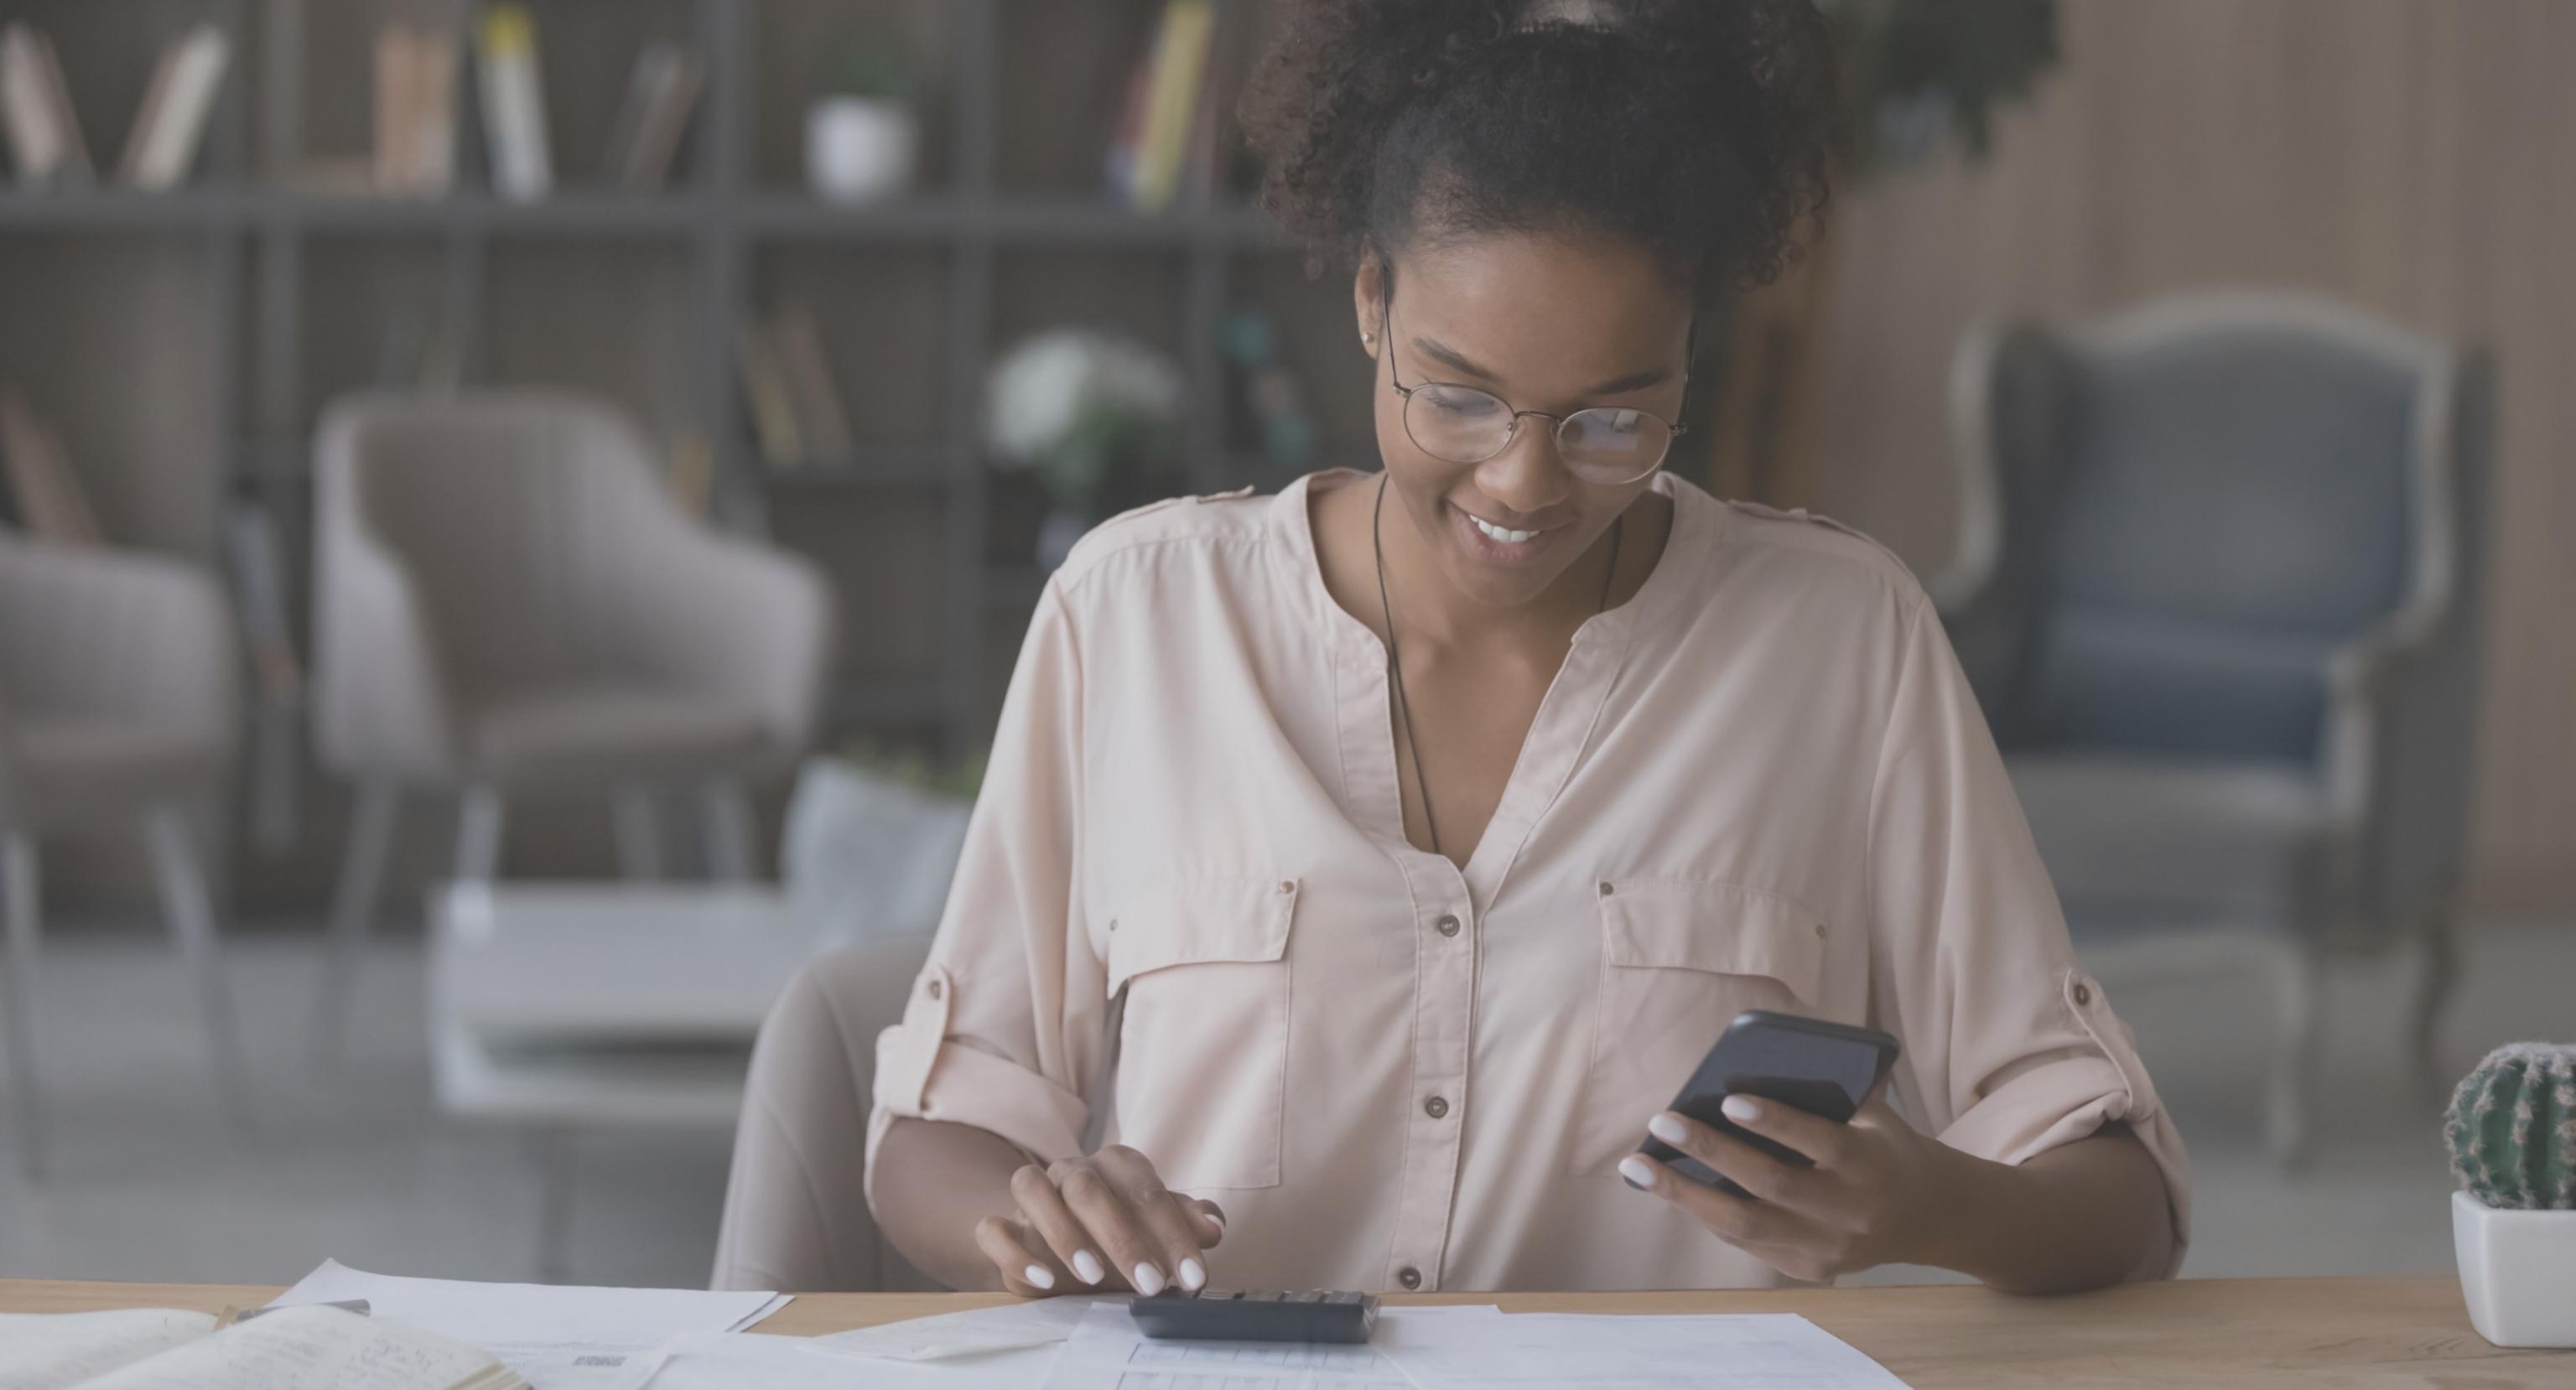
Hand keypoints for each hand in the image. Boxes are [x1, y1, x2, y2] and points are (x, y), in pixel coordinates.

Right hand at [973, 1144, 1226, 1297]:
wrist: (1059, 1244)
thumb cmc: (1119, 1235)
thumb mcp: (1156, 1232)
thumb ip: (1185, 1224)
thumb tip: (1213, 1226)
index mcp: (1116, 1165)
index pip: (1145, 1188)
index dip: (1173, 1232)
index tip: (1192, 1275)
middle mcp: (1071, 1170)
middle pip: (1089, 1187)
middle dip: (1123, 1238)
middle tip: (1151, 1284)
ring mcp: (1033, 1194)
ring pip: (1033, 1189)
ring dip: (1064, 1233)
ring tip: (1094, 1276)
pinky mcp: (1001, 1225)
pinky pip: (992, 1228)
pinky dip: (1015, 1251)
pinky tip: (1044, 1281)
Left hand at [1618, 1088, 1948, 1282]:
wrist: (1925, 1215)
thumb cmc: (1882, 1145)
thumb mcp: (1872, 1115)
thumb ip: (1827, 1093)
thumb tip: (1748, 1066)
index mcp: (1873, 1164)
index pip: (1823, 1143)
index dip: (1777, 1122)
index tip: (1728, 1098)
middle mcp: (1852, 1213)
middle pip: (1772, 1186)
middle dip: (1711, 1152)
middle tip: (1662, 1122)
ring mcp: (1828, 1249)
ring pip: (1745, 1225)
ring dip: (1684, 1195)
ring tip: (1637, 1165)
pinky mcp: (1808, 1270)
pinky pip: (1745, 1242)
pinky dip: (1703, 1212)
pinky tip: (1669, 1186)